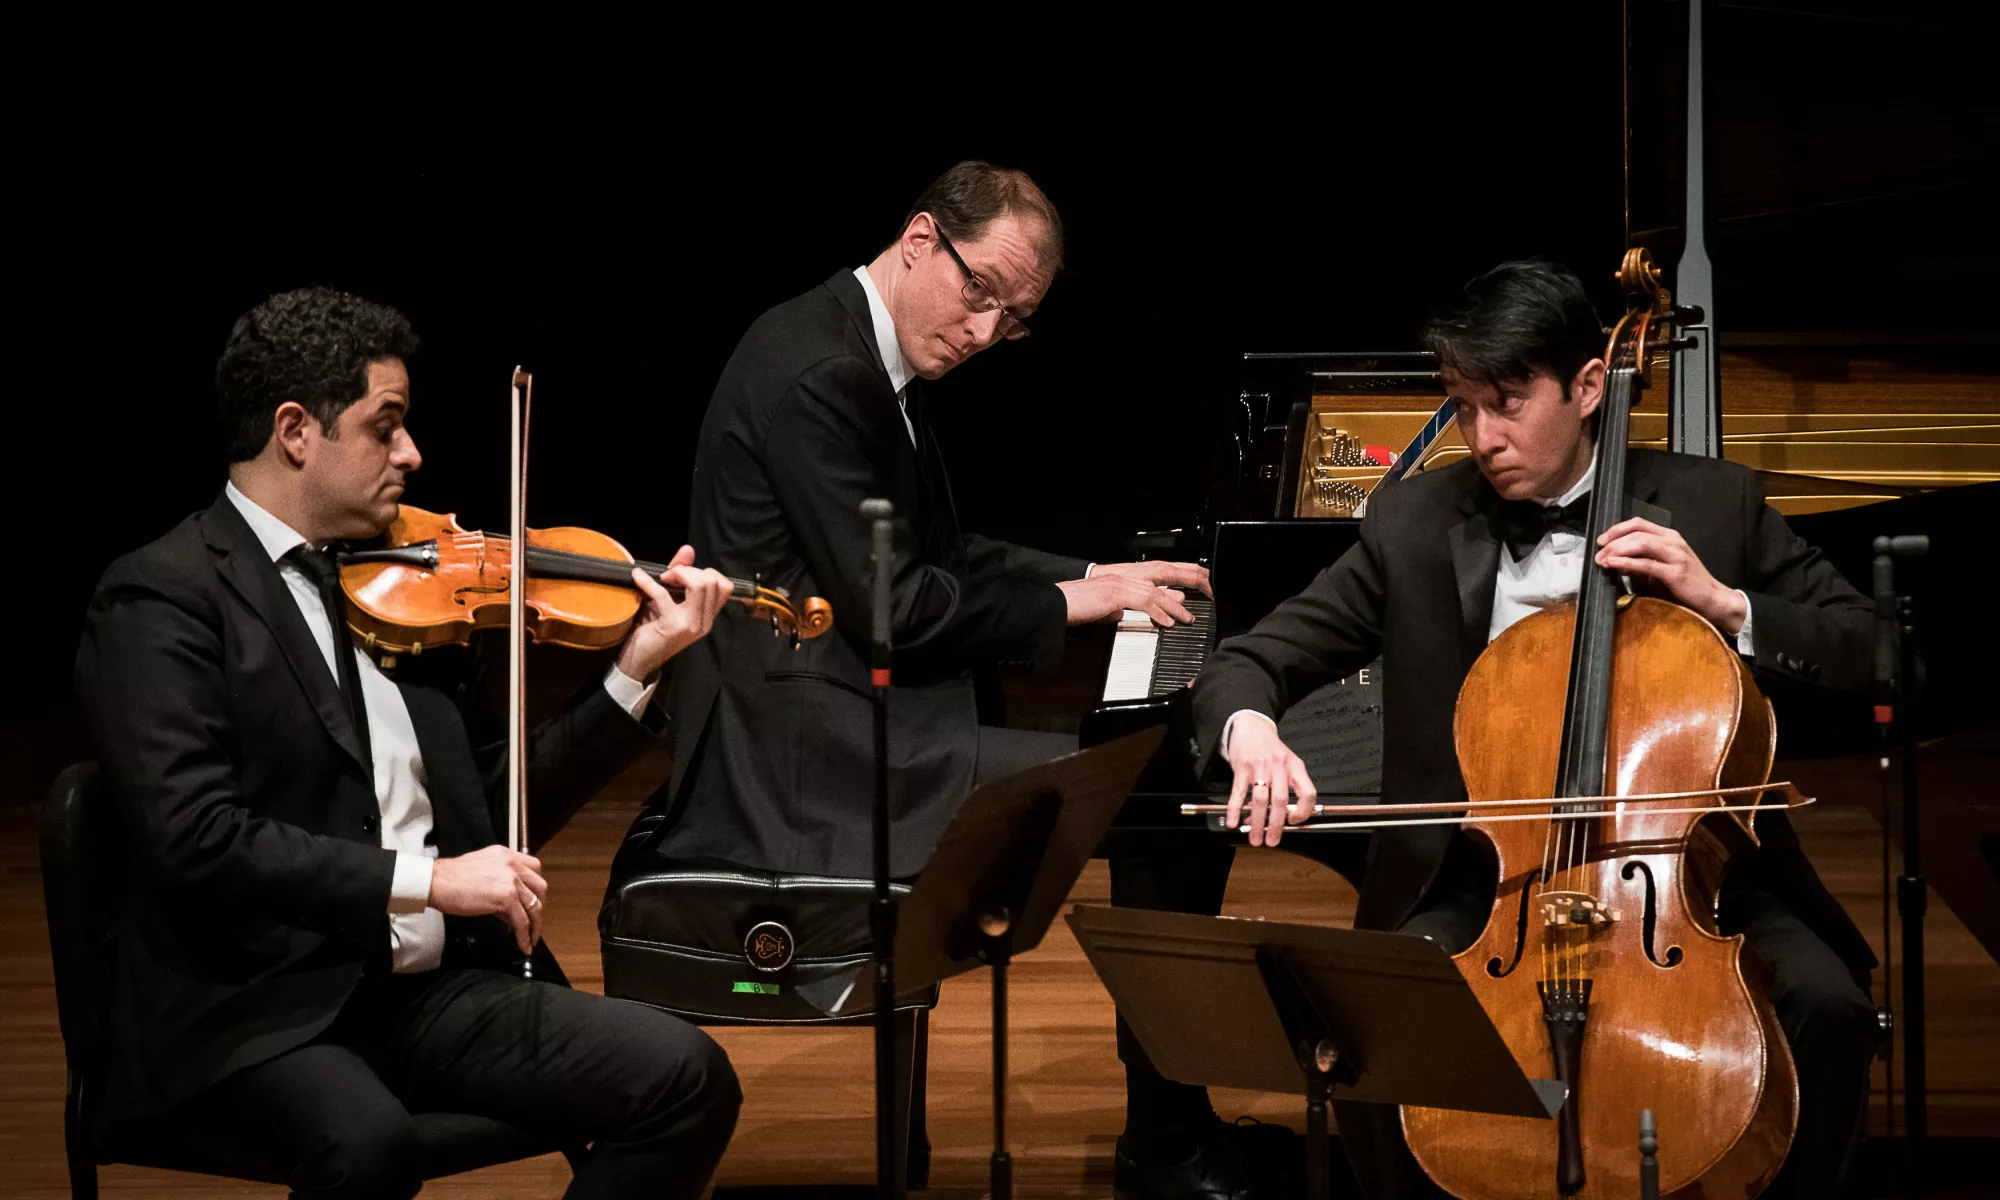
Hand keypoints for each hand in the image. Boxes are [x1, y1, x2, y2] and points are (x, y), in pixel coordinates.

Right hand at [429, 845, 548, 955]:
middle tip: (535, 922)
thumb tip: (509, 908)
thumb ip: (500, 882)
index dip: (536, 888)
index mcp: (506, 855)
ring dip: (536, 925)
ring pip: (534, 906)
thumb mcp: (482, 869)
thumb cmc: (450, 878)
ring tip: (532, 939)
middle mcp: (512, 864)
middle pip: (540, 887)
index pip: (534, 869)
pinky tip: (523, 944)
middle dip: (540, 907)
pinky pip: (522, 920)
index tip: (535, 901)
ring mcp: (511, 880)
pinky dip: (525, 935)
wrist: (435, 881)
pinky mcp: (506, 897)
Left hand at [614, 545, 734, 680]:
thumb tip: (688, 549)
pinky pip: (664, 594)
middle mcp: (705, 621)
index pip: (724, 586)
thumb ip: (680, 575)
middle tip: (668, 578)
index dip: (704, 572)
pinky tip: (637, 577)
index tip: (680, 576)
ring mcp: (692, 625)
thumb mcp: (668, 599)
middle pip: (712, 581)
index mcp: (708, 616)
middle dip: (689, 571)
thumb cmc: (652, 630)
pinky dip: (648, 582)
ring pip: (700, 585)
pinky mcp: (673, 626)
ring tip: (662, 580)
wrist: (637, 660)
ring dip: (679, 574)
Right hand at [1057, 574, 1192, 626]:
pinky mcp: (1114, 593)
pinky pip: (1143, 601)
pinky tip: (1166, 622)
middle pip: (1162, 575)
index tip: (1187, 596)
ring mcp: (1119, 583)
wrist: (1057, 604)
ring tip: (1186, 618)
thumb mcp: (1100, 608)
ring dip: (1174, 606)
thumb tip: (1123, 614)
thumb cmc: (1074, 606)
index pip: (1154, 577)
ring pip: (1155, 591)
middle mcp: (1123, 576)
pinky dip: (1157, 612)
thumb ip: (1114, 608)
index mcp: (1121, 578)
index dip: (1173, 584)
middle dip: (1183, 583)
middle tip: (1200, 595)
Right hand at [1222, 715, 1315, 847]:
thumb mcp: (1288, 761)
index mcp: (1295, 765)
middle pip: (1280, 800)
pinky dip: (1235, 809)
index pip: (1307, 792)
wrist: (1251, 726)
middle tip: (1272, 840)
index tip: (1294, 822)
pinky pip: (1238, 792)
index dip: (1303, 811)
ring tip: (1255, 837)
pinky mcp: (1241, 766)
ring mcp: (1259, 765)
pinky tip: (1233, 821)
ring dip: (1256, 822)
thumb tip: (1290, 816)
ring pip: (1259, 799)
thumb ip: (1292, 784)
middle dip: (1275, 825)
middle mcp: (1279, 765)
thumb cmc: (1270, 748)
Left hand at [1594, 518, 1746, 634]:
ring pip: (1640, 543)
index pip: (1639, 523)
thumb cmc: (1687, 584)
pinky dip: (1626, 562)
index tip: (1602, 539)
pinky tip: (1614, 564)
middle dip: (1613, 541)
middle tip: (1598, 552)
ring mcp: (1676, 556)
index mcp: (1670, 537)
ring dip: (1617, 550)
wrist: (1713, 599)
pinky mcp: (1675, 572)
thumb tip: (1617, 560)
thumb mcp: (1663, 567)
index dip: (1617, 529)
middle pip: (1636, 532)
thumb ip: (1642, 560)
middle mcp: (1673, 542)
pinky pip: (1646, 564)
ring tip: (1603, 559)